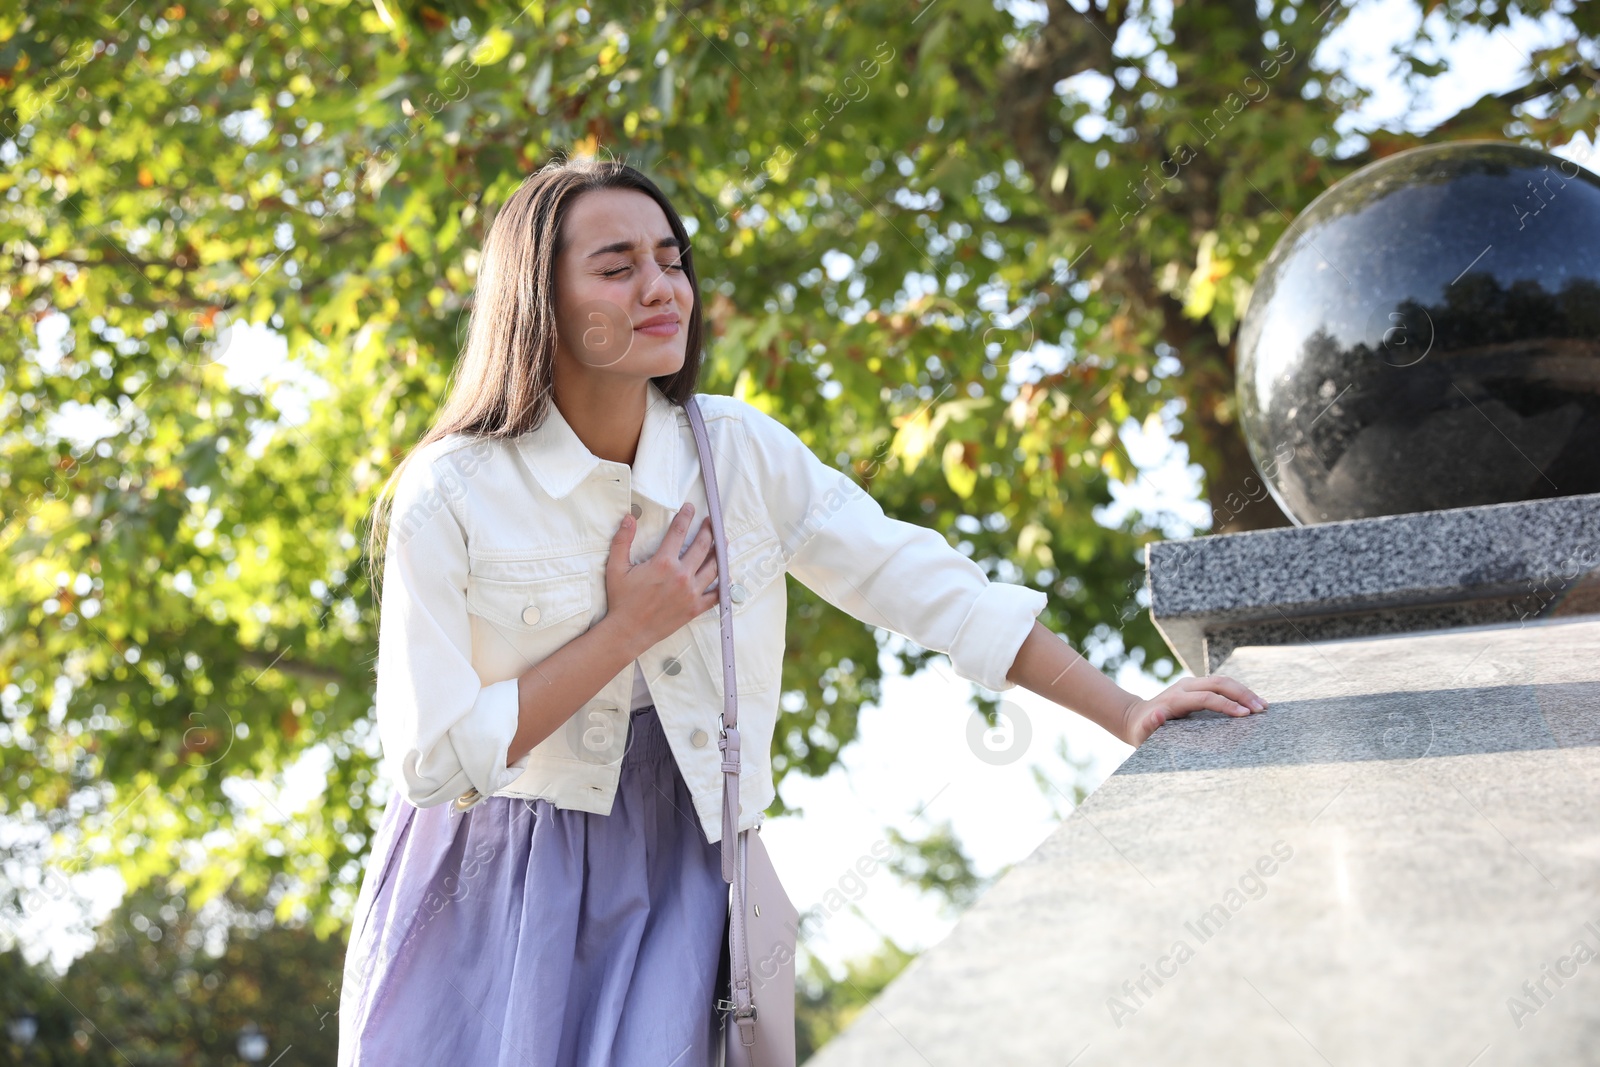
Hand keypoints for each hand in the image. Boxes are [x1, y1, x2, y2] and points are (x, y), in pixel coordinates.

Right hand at [603, 502, 720, 653]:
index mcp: (663, 563)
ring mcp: (691, 592)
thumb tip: (629, 518)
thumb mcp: (616, 568)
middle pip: (702, 546)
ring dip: (720, 552)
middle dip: (708, 531)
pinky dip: (723, 584)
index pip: (679, 532)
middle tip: (711, 523)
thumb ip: (622, 541)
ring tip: (722, 542)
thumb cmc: (622, 600)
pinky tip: (725, 576)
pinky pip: (716, 594)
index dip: (686, 517)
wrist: (628, 631)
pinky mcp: (695, 608)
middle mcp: (681, 576)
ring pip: (714, 567)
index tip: (690, 508)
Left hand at [1121, 675, 1267, 745]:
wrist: (1136, 717)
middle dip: (1241, 695)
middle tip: (1261, 709)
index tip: (1245, 715)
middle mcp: (1184, 687)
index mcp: (1175, 699)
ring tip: (1262, 705)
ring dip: (1243, 691)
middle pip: (1218, 683)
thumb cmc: (1142, 731)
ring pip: (1222, 681)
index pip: (1206, 698)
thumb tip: (1158, 714)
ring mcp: (1191, 684)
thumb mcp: (1142, 732)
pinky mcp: (1197, 686)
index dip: (1226, 705)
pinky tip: (1252, 702)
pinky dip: (1238, 691)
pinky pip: (1221, 685)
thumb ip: (1149, 725)